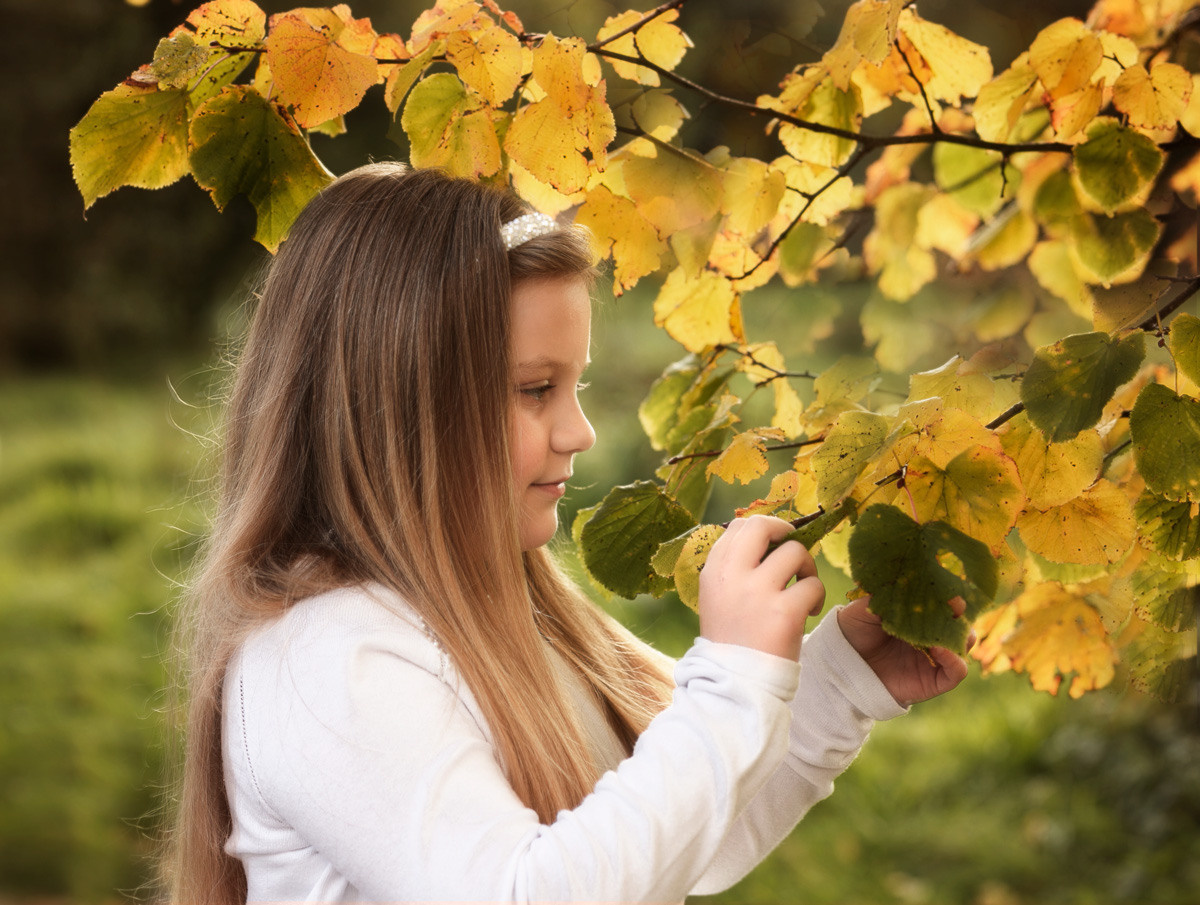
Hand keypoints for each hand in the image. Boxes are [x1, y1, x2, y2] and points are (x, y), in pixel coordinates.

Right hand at [699, 516, 825, 660]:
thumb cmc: (732, 641)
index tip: (775, 544)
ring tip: (803, 591)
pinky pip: (813, 585)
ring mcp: (758, 593)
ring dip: (807, 568)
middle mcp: (732, 576)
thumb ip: (733, 570)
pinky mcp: (784, 612)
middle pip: (763, 526)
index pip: (738, 526)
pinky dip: (817, 596)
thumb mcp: (717, 599)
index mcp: (714, 572)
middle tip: (794, 550)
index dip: (763, 530)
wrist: (736, 685)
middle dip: (786, 531)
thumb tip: (765, 539)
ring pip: (795, 552)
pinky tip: (809, 612)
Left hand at [837, 597, 970, 705]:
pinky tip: (938, 649)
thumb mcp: (865, 608)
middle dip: (960, 613)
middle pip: (960, 621)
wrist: (844, 664)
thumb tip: (902, 579)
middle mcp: (931, 634)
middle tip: (954, 605)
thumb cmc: (855, 631)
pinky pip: (957, 671)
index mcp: (919, 614)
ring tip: (943, 629)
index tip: (947, 588)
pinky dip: (954, 660)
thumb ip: (883, 595)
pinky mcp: (935, 680)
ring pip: (963, 644)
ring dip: (960, 635)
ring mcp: (936, 657)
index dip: (949, 594)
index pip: (945, 601)